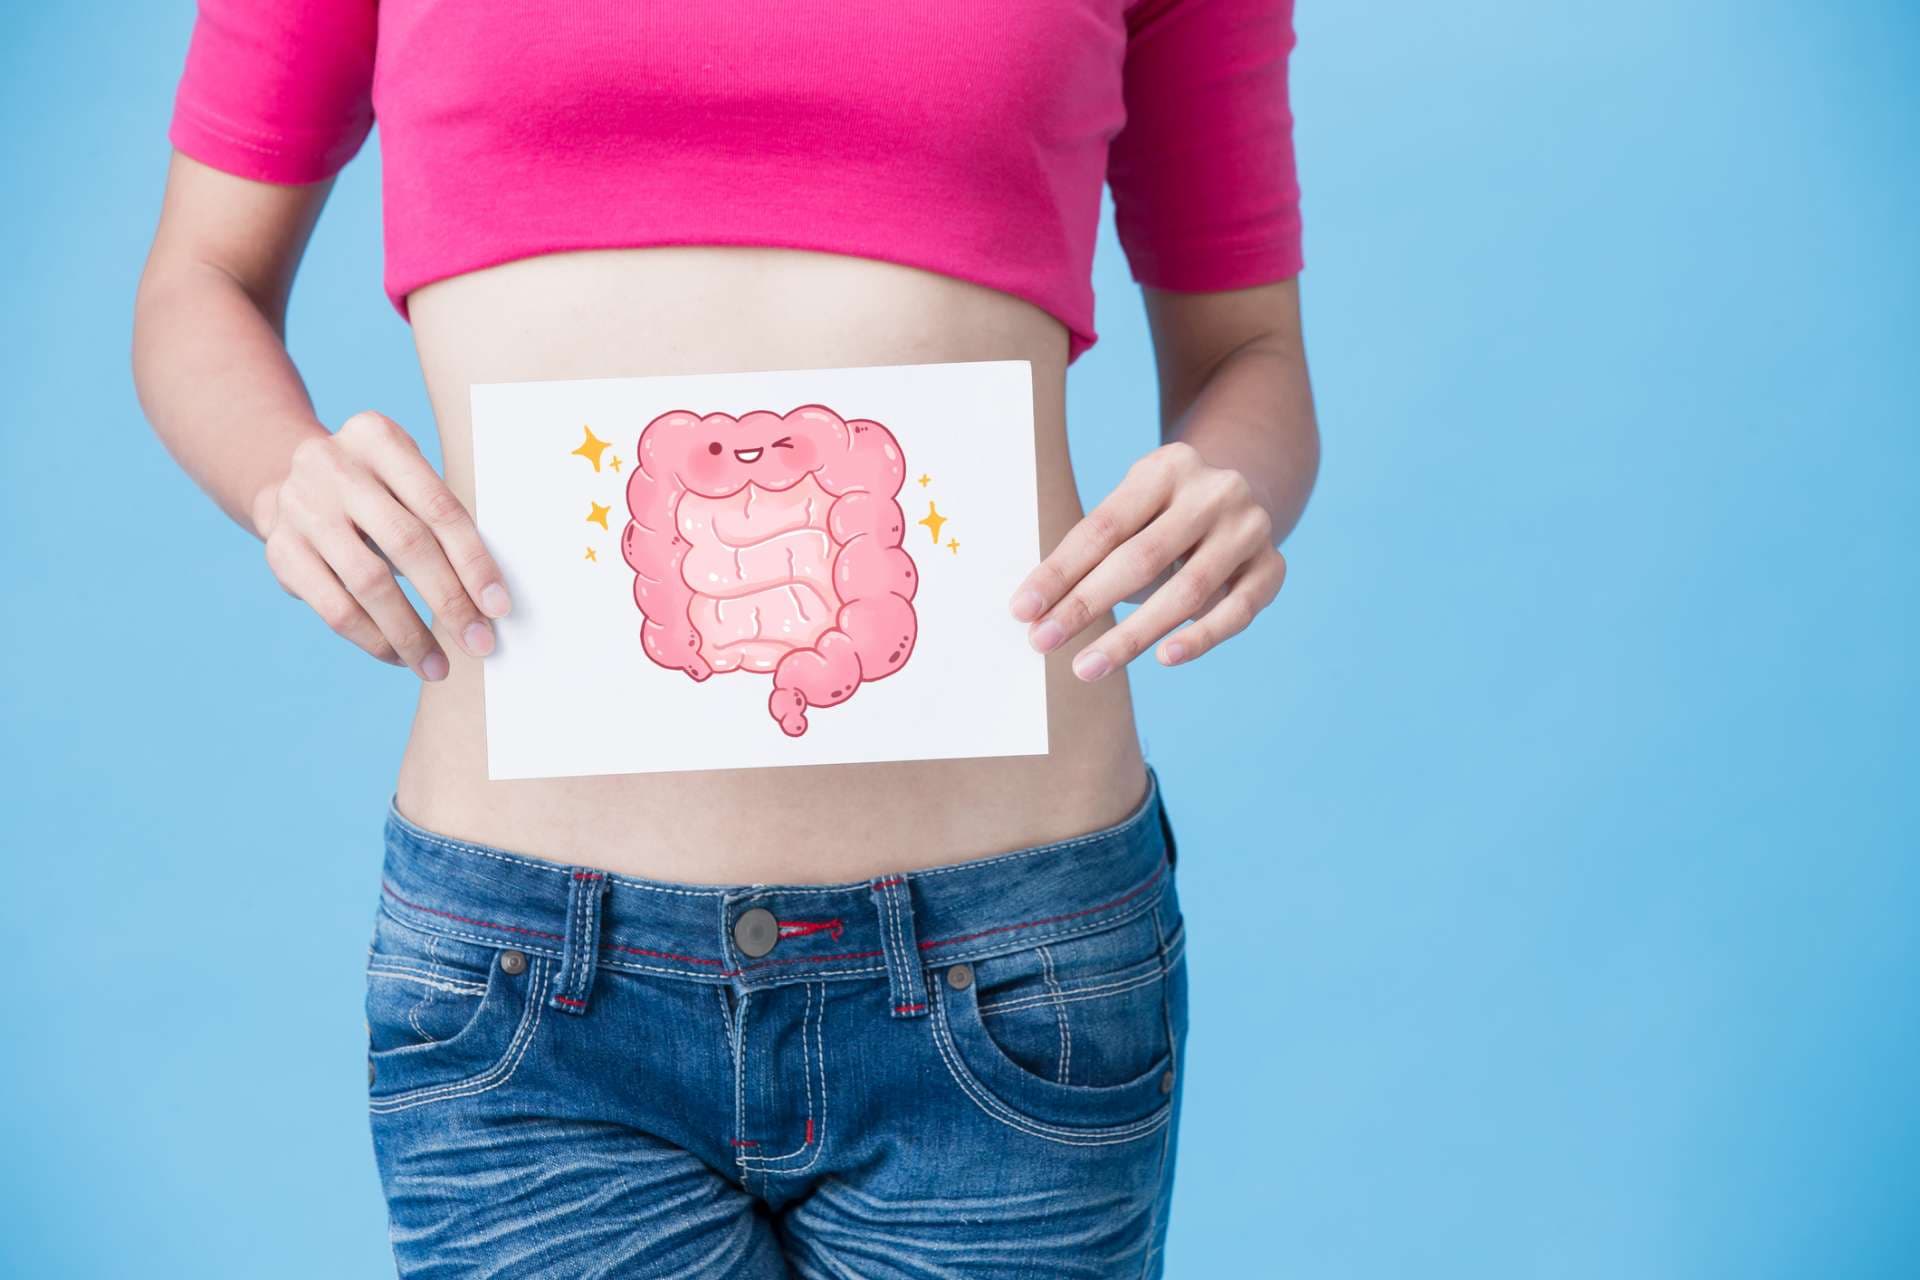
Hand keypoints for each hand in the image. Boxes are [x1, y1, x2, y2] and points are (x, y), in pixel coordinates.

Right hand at [257, 411, 510, 679]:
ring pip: (368, 582)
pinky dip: (372, 639)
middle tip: (480, 643)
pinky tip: (399, 656)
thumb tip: (489, 597)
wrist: (289, 482)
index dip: (473, 561)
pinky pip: (333, 607)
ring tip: (439, 665)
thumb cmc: (377, 490)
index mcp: (377, 436)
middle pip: (406, 543)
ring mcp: (300, 507)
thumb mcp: (405, 479)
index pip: (438, 507)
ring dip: (410, 632)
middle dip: (449, 601)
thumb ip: (441, 520)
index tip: (499, 607)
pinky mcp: (279, 550)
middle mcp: (333, 465)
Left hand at [1009, 442, 1285, 679]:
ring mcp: (1249, 528)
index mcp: (1167, 467)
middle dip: (1086, 605)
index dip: (1060, 571)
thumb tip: (1034, 609)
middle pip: (1142, 558)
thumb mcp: (1132, 511)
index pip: (1104, 527)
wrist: (1242, 499)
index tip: (1022, 610)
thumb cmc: (1163, 517)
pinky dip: (1201, 637)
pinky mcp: (1273, 566)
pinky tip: (1164, 657)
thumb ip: (1094, 551)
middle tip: (1043, 642)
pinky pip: (1237, 611)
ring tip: (1087, 666)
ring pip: (1188, 591)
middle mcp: (1215, 491)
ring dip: (1132, 635)